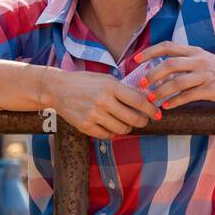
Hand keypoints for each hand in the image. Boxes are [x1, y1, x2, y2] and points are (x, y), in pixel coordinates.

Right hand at [44, 68, 159, 138]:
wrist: (57, 89)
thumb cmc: (84, 82)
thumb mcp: (105, 78)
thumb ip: (123, 89)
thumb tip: (145, 100)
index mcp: (111, 86)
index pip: (139, 102)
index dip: (152, 110)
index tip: (157, 114)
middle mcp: (103, 101)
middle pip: (133, 119)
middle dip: (142, 121)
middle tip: (143, 120)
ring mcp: (94, 115)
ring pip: (122, 129)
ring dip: (127, 127)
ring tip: (125, 121)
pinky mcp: (86, 126)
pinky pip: (108, 135)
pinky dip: (113, 132)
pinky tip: (111, 125)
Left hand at [132, 41, 214, 107]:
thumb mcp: (203, 62)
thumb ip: (184, 65)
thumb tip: (161, 72)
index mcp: (194, 51)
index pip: (167, 46)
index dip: (150, 52)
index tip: (136, 60)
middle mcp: (198, 60)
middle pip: (169, 63)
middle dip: (153, 74)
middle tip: (142, 84)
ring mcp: (205, 74)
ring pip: (177, 81)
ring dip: (161, 90)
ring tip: (151, 98)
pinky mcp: (211, 89)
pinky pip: (189, 95)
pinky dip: (176, 101)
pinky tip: (167, 106)